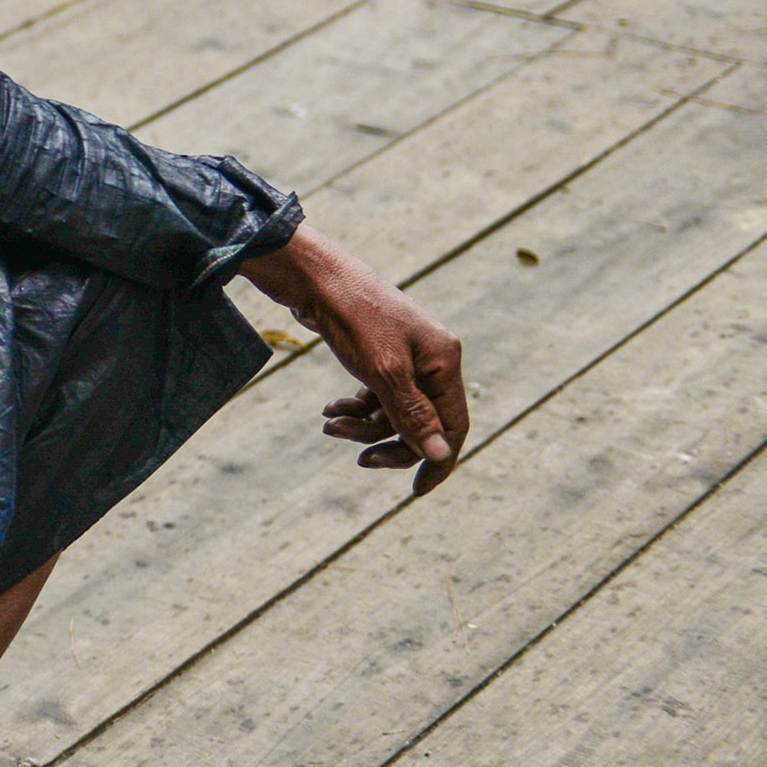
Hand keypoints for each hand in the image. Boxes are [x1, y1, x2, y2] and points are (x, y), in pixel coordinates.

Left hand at [235, 224, 470, 494]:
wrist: (312, 275)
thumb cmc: (352, 316)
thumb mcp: (384, 372)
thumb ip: (413, 415)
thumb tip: (441, 456)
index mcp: (445, 362)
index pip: (454, 426)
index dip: (437, 461)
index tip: (415, 492)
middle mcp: (431, 359)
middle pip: (422, 423)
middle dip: (388, 441)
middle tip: (357, 457)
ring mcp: (404, 356)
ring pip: (393, 411)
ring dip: (363, 425)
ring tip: (330, 424)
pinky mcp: (378, 354)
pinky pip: (376, 396)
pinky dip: (355, 407)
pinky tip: (330, 411)